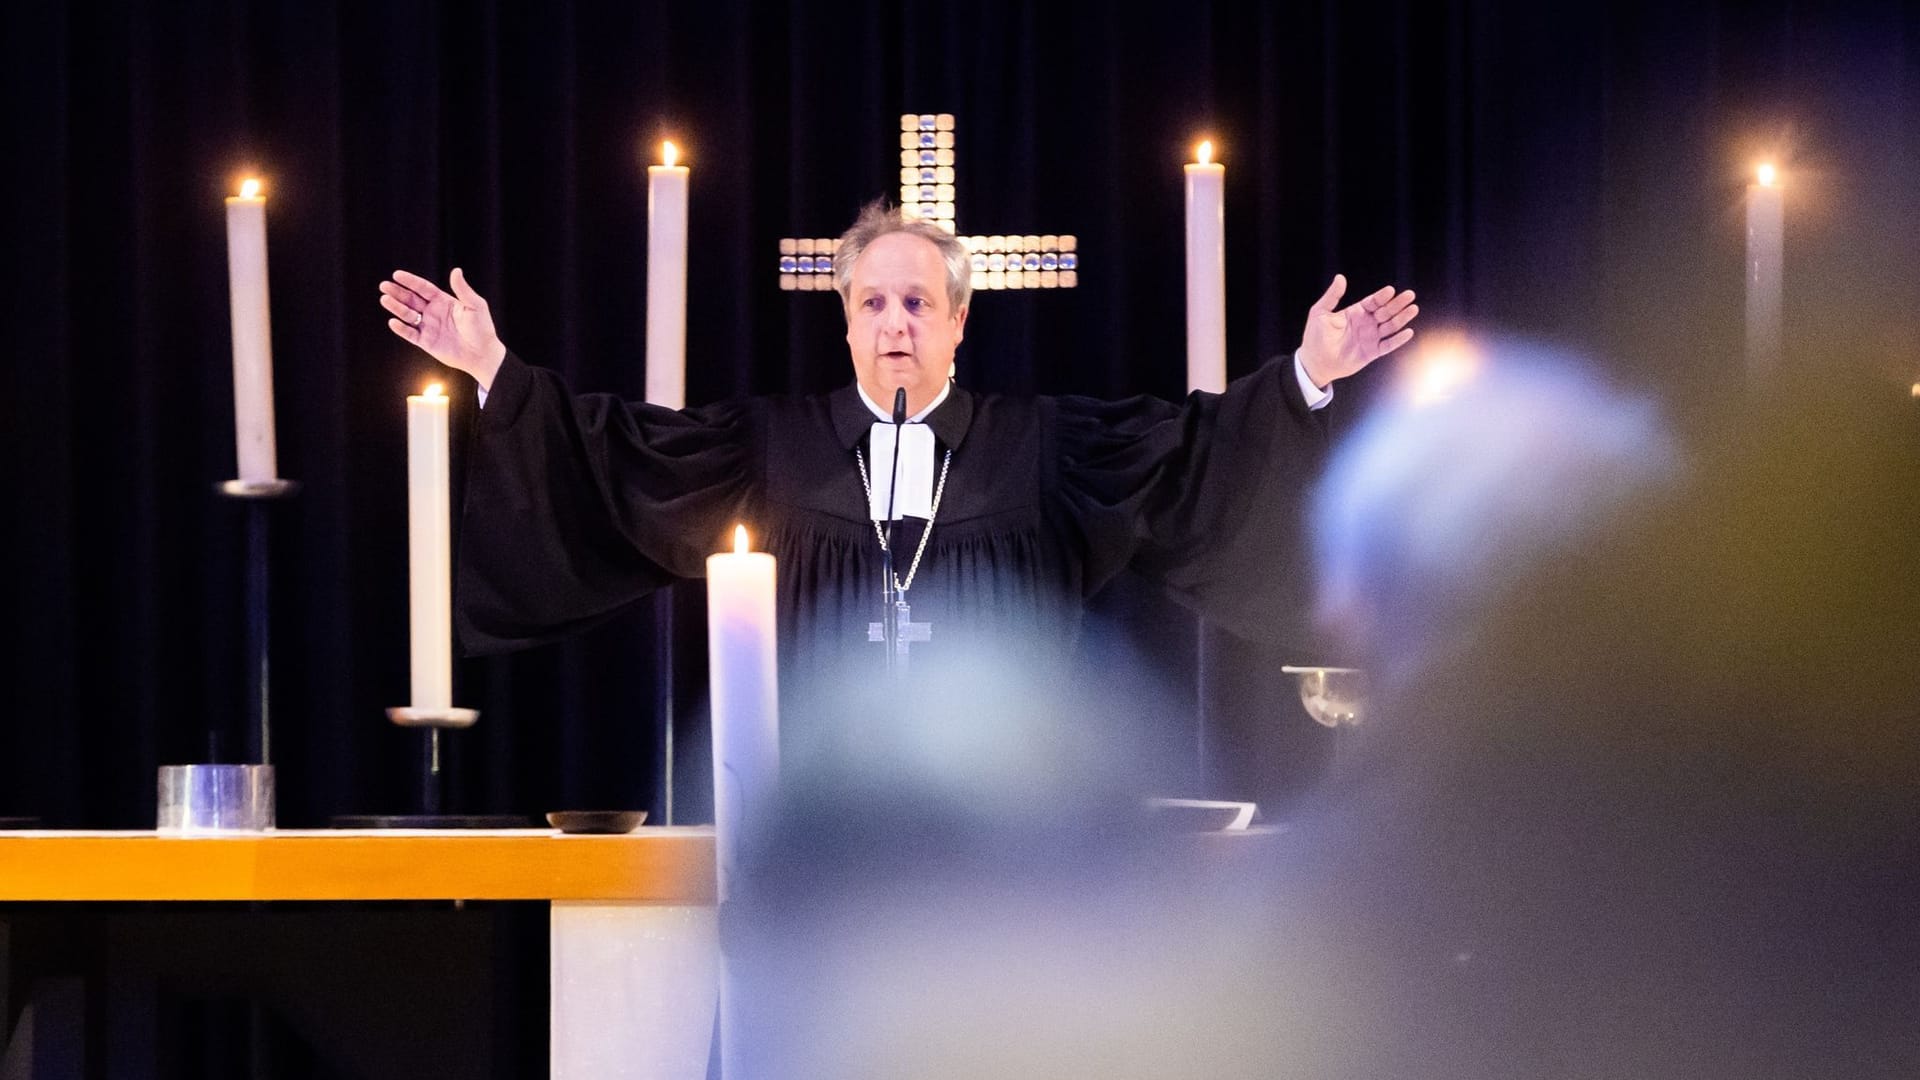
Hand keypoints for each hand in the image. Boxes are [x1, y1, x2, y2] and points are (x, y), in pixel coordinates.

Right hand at [379, 267, 507, 389]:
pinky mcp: (426, 342)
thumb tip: (456, 270)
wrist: (482, 354)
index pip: (423, 288)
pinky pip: (410, 334)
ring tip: (385, 299)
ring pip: (408, 315)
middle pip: (411, 300)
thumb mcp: (475, 306)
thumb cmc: (482, 329)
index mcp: (444, 301)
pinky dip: (401, 329)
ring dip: (396, 307)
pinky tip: (393, 321)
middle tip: (384, 285)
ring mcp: (429, 327)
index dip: (410, 281)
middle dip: (398, 292)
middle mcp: (433, 312)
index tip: (397, 275)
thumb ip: (463, 289)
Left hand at [1297, 275, 1417, 388]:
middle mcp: (1366, 323)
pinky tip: (1407, 332)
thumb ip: (1332, 296)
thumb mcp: (1320, 313)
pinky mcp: (1372, 352)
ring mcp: (1371, 337)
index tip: (1390, 290)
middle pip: (1386, 311)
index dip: (1382, 296)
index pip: (1373, 301)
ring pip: (1390, 326)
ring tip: (1413, 309)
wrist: (1315, 362)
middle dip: (1397, 304)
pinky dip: (1398, 340)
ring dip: (1402, 318)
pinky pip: (1388, 345)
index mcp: (1356, 312)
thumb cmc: (1315, 337)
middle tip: (1409, 295)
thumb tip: (1340, 277)